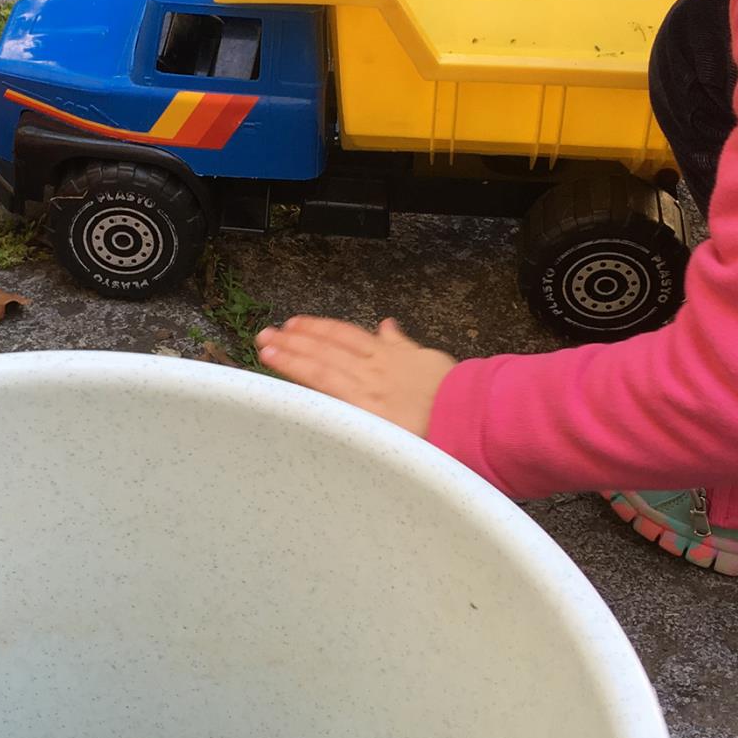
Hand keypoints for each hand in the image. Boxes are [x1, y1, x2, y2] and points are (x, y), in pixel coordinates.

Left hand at [256, 315, 455, 438]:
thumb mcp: (429, 358)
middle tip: (265, 334)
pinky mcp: (366, 413)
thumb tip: (388, 325)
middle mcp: (373, 367)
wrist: (472, 412)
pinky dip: (306, 387)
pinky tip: (286, 385)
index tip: (295, 324)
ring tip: (267, 350)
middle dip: (293, 339)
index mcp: (387, 354)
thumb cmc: (455, 392)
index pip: (344, 335)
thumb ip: (402, 343)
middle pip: (325, 347)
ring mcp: (368, 389)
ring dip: (292, 357)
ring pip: (322, 367)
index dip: (317, 328)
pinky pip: (329, 396)